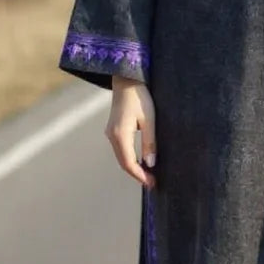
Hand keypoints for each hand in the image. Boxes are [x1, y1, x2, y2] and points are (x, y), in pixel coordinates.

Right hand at [106, 75, 156, 189]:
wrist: (126, 79)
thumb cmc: (140, 97)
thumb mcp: (149, 119)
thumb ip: (150, 142)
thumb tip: (150, 163)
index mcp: (120, 135)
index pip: (129, 163)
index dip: (140, 175)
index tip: (152, 183)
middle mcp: (112, 136)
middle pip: (123, 162)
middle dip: (137, 174)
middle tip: (152, 182)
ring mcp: (110, 133)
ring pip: (121, 157)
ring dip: (133, 167)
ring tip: (148, 174)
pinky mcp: (113, 129)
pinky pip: (121, 149)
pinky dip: (130, 158)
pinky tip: (140, 160)